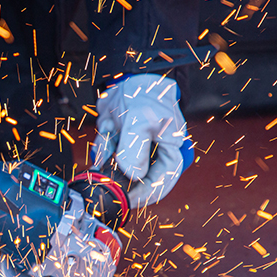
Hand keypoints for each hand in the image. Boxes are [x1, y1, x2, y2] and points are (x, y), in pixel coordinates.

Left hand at [93, 74, 192, 208]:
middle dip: (120, 171)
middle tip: (110, 157)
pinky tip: (108, 128)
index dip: (144, 194)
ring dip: (110, 153)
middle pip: (138, 179)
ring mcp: (140, 152)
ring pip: (119, 169)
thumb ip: (135, 149)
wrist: (127, 77)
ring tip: (111, 130)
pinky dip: (104, 145)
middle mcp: (158, 155)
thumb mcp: (139, 120)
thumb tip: (135, 176)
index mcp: (172, 150)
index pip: (162, 183)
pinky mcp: (123, 147)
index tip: (126, 199)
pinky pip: (109, 157)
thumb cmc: (143, 94)